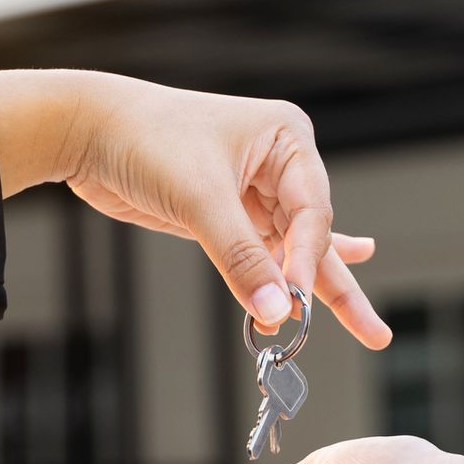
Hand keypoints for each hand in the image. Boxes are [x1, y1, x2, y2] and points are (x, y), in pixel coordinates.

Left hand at [0, 70, 390, 347]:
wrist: (88, 129)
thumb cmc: (146, 139)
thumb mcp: (199, 199)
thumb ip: (241, 258)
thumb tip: (279, 312)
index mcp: (286, 138)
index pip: (312, 212)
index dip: (306, 260)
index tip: (294, 301)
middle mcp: (278, 161)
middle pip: (314, 236)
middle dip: (337, 285)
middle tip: (375, 334)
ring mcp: (254, 189)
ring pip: (292, 250)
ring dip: (316, 290)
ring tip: (367, 330)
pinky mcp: (227, 212)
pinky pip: (265, 252)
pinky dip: (284, 275)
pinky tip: (326, 284)